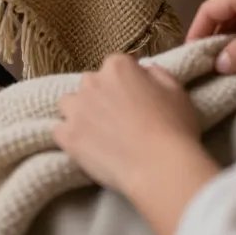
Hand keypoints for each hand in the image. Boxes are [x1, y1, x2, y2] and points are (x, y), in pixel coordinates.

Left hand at [54, 54, 218, 234]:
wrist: (160, 167)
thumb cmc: (174, 128)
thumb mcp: (176, 91)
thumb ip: (157, 73)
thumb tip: (145, 69)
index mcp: (118, 66)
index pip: (115, 66)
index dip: (125, 83)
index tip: (133, 99)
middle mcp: (93, 81)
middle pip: (90, 83)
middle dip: (100, 96)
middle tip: (117, 118)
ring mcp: (77, 108)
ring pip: (69, 103)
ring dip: (80, 113)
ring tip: (97, 133)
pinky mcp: (67, 136)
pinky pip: (59, 131)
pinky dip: (69, 137)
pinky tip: (85, 149)